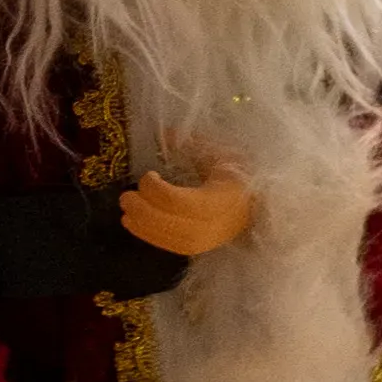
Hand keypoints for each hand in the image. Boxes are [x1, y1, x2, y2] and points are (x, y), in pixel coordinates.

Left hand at [121, 156, 255, 259]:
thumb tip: (164, 133)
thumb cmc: (239, 177)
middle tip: (126, 196)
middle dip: (143, 210)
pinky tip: (134, 223)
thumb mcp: (220, 155)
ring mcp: (207, 240)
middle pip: (171, 223)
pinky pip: (171, 247)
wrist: (255, 206)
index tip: (150, 174)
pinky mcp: (199, 248)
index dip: (157, 190)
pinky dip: (149, 236)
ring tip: (125, 212)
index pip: (180, 201)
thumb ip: (193, 144)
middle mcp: (214, 225)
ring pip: (169, 239)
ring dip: (142, 226)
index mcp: (221, 199)